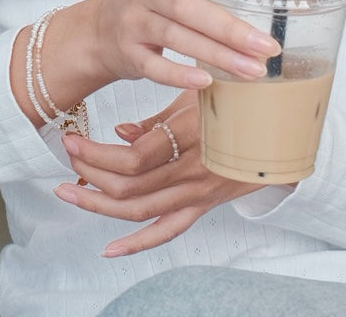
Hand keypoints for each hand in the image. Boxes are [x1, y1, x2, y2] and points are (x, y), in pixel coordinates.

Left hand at [54, 91, 262, 255]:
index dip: (96, 153)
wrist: (277, 131)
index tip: (73, 139)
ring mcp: (196, 193)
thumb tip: (120, 132)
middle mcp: (190, 171)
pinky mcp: (202, 206)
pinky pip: (167, 231)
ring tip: (69, 193)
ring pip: (139, 210)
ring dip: (99, 204)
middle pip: (128, 186)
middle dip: (89, 173)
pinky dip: (137, 244)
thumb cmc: (235, 103)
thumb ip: (156, 119)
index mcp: (188, 137)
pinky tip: (110, 249)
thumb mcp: (195, 97)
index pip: (131, 159)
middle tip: (67, 157)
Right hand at [93, 0, 279, 88]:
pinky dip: (180, 75)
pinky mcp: (128, 52)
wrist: (102, 30)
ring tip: (254, 68)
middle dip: (228, 28)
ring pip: (176, 38)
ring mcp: (132, 21)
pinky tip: (207, 80)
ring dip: (218, 55)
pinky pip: (155, 67)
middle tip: (266, 44)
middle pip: (184, 5)